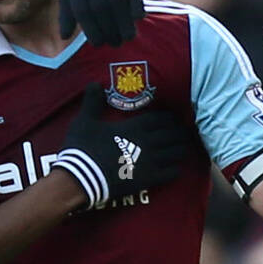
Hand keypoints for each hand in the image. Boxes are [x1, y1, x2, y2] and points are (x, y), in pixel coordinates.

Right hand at [54, 82, 193, 208]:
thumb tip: (94, 84)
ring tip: (182, 149)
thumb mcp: (84, 121)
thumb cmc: (82, 148)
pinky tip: (175, 169)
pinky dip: (175, 170)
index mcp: (135, 126)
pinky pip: (171, 173)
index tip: (172, 118)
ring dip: (180, 149)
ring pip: (176, 152)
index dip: (169, 118)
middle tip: (182, 132)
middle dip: (179, 132)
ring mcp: (150, 161)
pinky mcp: (149, 179)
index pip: (162, 118)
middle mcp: (148, 141)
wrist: (81, 178)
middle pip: (173, 134)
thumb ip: (92, 102)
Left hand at [59, 0, 142, 46]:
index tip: (99, 43)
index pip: (83, 12)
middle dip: (109, 29)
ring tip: (128, 37)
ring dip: (124, 22)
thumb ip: (66, 16)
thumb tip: (63, 37)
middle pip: (101, 9)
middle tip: (115, 43)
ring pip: (118, 2)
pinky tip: (138, 18)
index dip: (92, 30)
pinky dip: (136, 4)